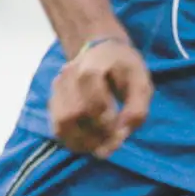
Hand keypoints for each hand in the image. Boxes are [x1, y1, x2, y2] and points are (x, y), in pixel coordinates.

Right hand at [49, 36, 151, 156]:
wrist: (101, 50)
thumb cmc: (124, 67)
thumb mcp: (141, 82)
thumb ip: (138, 107)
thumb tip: (123, 131)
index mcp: (91, 67)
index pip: (93, 102)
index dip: (107, 123)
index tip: (121, 130)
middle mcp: (68, 76)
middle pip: (73, 115)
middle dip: (95, 134)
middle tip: (114, 140)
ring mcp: (57, 89)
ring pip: (61, 124)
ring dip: (83, 141)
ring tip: (102, 145)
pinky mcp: (54, 101)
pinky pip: (58, 128)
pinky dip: (74, 141)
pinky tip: (91, 143)